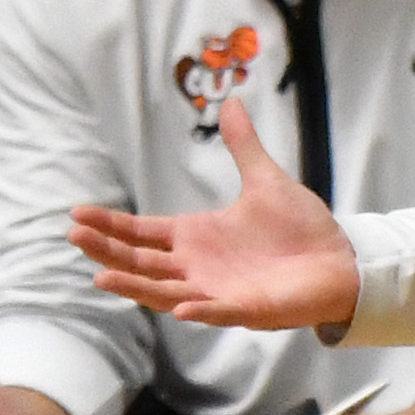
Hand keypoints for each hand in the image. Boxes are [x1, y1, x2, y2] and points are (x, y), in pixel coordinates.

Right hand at [70, 97, 361, 333]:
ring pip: (164, 291)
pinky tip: (179, 308)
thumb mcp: (265, 180)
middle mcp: (197, 266)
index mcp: (195, 237)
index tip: (76, 215)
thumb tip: (231, 102)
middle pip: (140, 261)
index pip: (141, 232)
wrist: (340, 261)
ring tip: (101, 274)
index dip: (110, 224)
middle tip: (74, 236)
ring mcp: (217, 291)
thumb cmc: (301, 228)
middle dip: (107, 250)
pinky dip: (198, 311)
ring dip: (134, 285)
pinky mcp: (245, 310)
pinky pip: (216, 312)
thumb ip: (243, 146)